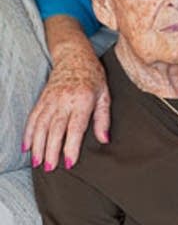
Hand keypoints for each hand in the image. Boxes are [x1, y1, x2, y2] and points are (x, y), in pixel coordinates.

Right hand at [23, 46, 110, 170]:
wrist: (74, 55)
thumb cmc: (93, 76)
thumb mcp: (104, 95)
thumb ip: (103, 119)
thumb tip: (104, 140)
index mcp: (82, 100)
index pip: (75, 127)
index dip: (71, 146)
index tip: (69, 163)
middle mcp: (64, 100)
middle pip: (55, 129)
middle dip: (51, 150)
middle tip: (49, 168)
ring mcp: (50, 99)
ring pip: (41, 125)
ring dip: (37, 145)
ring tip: (37, 162)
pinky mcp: (42, 98)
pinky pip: (33, 117)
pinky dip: (28, 133)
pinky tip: (26, 147)